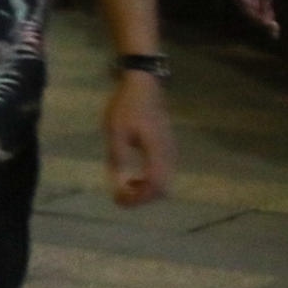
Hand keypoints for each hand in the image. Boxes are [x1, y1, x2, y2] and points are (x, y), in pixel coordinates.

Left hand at [103, 71, 175, 206]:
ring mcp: (171, 153)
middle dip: (141, 198)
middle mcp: (169, 156)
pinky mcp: (168, 150)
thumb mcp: (115, 132)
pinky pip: (163, 174)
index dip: (138, 199)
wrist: (143, 86)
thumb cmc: (126, 107)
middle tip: (120, 198)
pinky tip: (134, 177)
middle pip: (163, 189)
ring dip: (146, 191)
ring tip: (125, 187)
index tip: (119, 201)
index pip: (155, 187)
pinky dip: (150, 182)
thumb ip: (118, 159)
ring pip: (164, 183)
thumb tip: (119, 185)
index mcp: (158, 152)